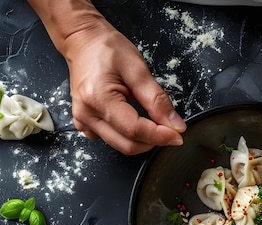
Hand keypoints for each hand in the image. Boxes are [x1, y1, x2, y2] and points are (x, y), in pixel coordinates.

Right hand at [63, 18, 185, 154]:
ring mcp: (83, 122)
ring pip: (121, 146)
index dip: (160, 136)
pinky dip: (128, 136)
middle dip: (153, 140)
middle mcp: (87, 115)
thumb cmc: (106, 49)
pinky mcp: (85, 125)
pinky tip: (132, 119)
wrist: (83, 43)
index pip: (135, 130)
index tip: (178, 135)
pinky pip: (111, 140)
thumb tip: (174, 125)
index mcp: (98, 99)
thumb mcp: (137, 69)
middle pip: (128, 145)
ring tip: (150, 118)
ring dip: (142, 139)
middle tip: (170, 128)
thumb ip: (157, 99)